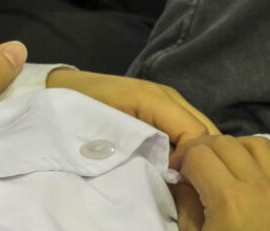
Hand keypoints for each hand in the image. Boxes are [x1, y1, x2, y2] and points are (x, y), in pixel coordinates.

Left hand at [47, 71, 219, 168]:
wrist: (62, 88)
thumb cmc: (81, 107)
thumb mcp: (108, 128)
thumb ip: (140, 143)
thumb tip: (168, 169)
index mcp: (159, 100)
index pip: (196, 132)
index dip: (191, 159)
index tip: (172, 181)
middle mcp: (172, 99)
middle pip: (206, 130)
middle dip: (200, 157)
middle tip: (183, 181)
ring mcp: (169, 103)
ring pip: (199, 130)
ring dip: (193, 154)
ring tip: (178, 175)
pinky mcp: (163, 110)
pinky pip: (185, 131)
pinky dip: (184, 149)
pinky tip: (173, 165)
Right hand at [175, 135, 269, 230]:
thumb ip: (187, 206)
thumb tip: (182, 180)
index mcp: (230, 199)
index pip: (200, 154)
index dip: (181, 159)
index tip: (174, 173)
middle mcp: (260, 185)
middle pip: (226, 143)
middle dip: (202, 150)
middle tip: (189, 168)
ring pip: (256, 144)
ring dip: (232, 148)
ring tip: (217, 167)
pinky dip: (255, 159)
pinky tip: (243, 175)